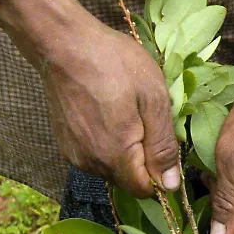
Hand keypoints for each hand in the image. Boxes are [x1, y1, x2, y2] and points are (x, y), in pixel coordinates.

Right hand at [32, 13, 180, 198]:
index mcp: (115, 157)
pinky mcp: (65, 142)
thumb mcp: (153, 99)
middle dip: (143, 158)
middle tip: (145, 117)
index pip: (144, 190)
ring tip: (125, 110)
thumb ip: (163, 146)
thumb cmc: (113, 64)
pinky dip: (106, 140)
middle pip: (127, 179)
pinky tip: (107, 110)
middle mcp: (90, 164)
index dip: (160, 174)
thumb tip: (170, 186)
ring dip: (125, 148)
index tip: (163, 143)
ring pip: (111, 167)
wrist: (63, 43)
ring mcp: (74, 153)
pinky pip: (95, 153)